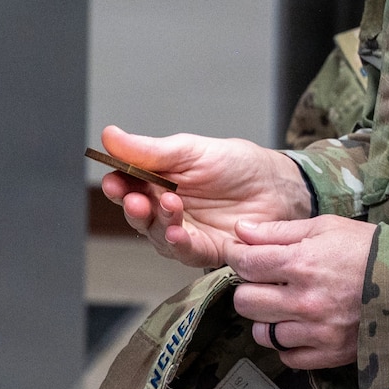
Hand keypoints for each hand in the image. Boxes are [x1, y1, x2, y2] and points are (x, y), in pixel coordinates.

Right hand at [97, 125, 311, 269]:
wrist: (278, 185)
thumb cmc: (237, 165)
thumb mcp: (192, 150)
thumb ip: (150, 151)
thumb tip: (110, 136)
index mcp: (159, 182)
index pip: (127, 186)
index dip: (117, 186)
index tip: (113, 181)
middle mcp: (166, 210)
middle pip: (138, 215)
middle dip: (133, 208)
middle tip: (136, 199)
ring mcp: (185, 232)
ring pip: (157, 235)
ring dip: (158, 223)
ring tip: (169, 207)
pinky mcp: (206, 250)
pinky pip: (186, 252)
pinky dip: (179, 244)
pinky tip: (178, 234)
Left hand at [228, 216, 378, 369]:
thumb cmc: (370, 249)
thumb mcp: (326, 227)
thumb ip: (279, 231)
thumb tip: (240, 229)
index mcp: (302, 263)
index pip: (246, 264)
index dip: (236, 257)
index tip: (241, 256)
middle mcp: (305, 300)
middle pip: (245, 302)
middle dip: (249, 289)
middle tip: (265, 283)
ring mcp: (317, 331)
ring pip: (262, 334)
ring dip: (267, 320)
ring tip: (285, 307)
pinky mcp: (330, 353)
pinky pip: (288, 356)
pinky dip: (289, 344)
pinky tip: (301, 327)